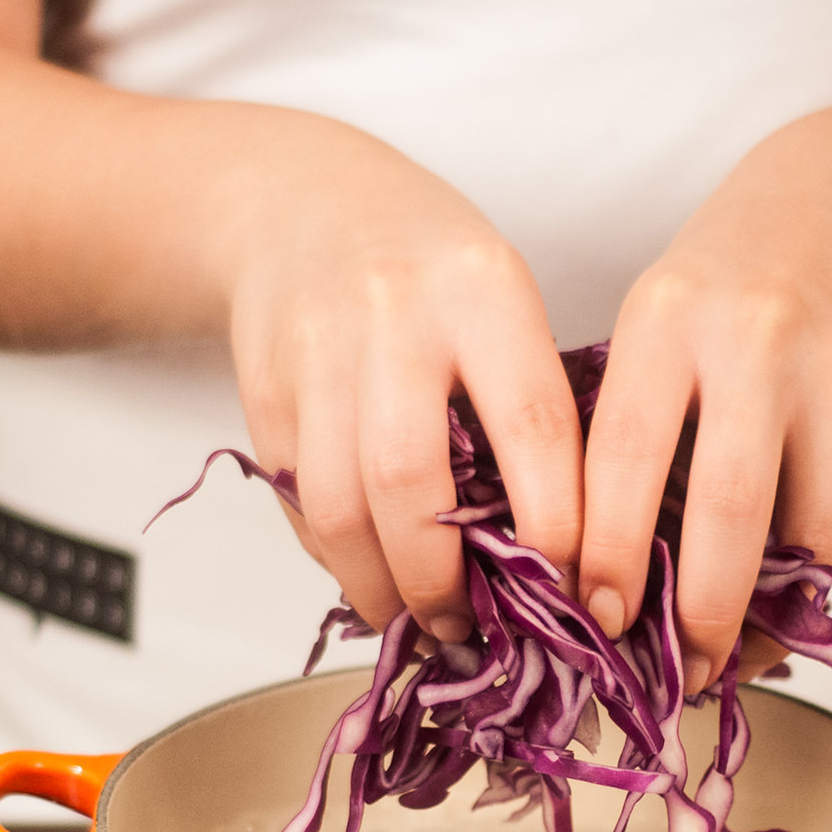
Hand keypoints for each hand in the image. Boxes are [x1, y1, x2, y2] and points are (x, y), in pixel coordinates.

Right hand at [224, 120, 582, 639]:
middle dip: (441, 579)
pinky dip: (335, 557)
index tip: (567, 591)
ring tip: (415, 621)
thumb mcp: (504, 301)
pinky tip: (368, 577)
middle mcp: (393, 313)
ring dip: (379, 585)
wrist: (299, 203)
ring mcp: (316, 351)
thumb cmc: (431, 269)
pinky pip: (300, 501)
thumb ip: (528, 405)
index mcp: (483, 289)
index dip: (552, 526)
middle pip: (410, 480)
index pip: (530, 424)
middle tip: (469, 628)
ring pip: (339, 505)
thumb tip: (554, 555)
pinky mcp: (264, 389)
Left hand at [577, 103, 831, 690]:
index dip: (610, 555)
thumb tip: (600, 576)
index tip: (596, 621)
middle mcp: (755, 343)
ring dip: (768, 610)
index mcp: (666, 320)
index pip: (624, 460)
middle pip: (728, 511)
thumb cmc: (727, 285)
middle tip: (681, 672)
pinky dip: (813, 569)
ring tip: (731, 652)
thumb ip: (630, 429)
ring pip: (807, 531)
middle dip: (700, 612)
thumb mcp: (657, 324)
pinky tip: (782, 591)